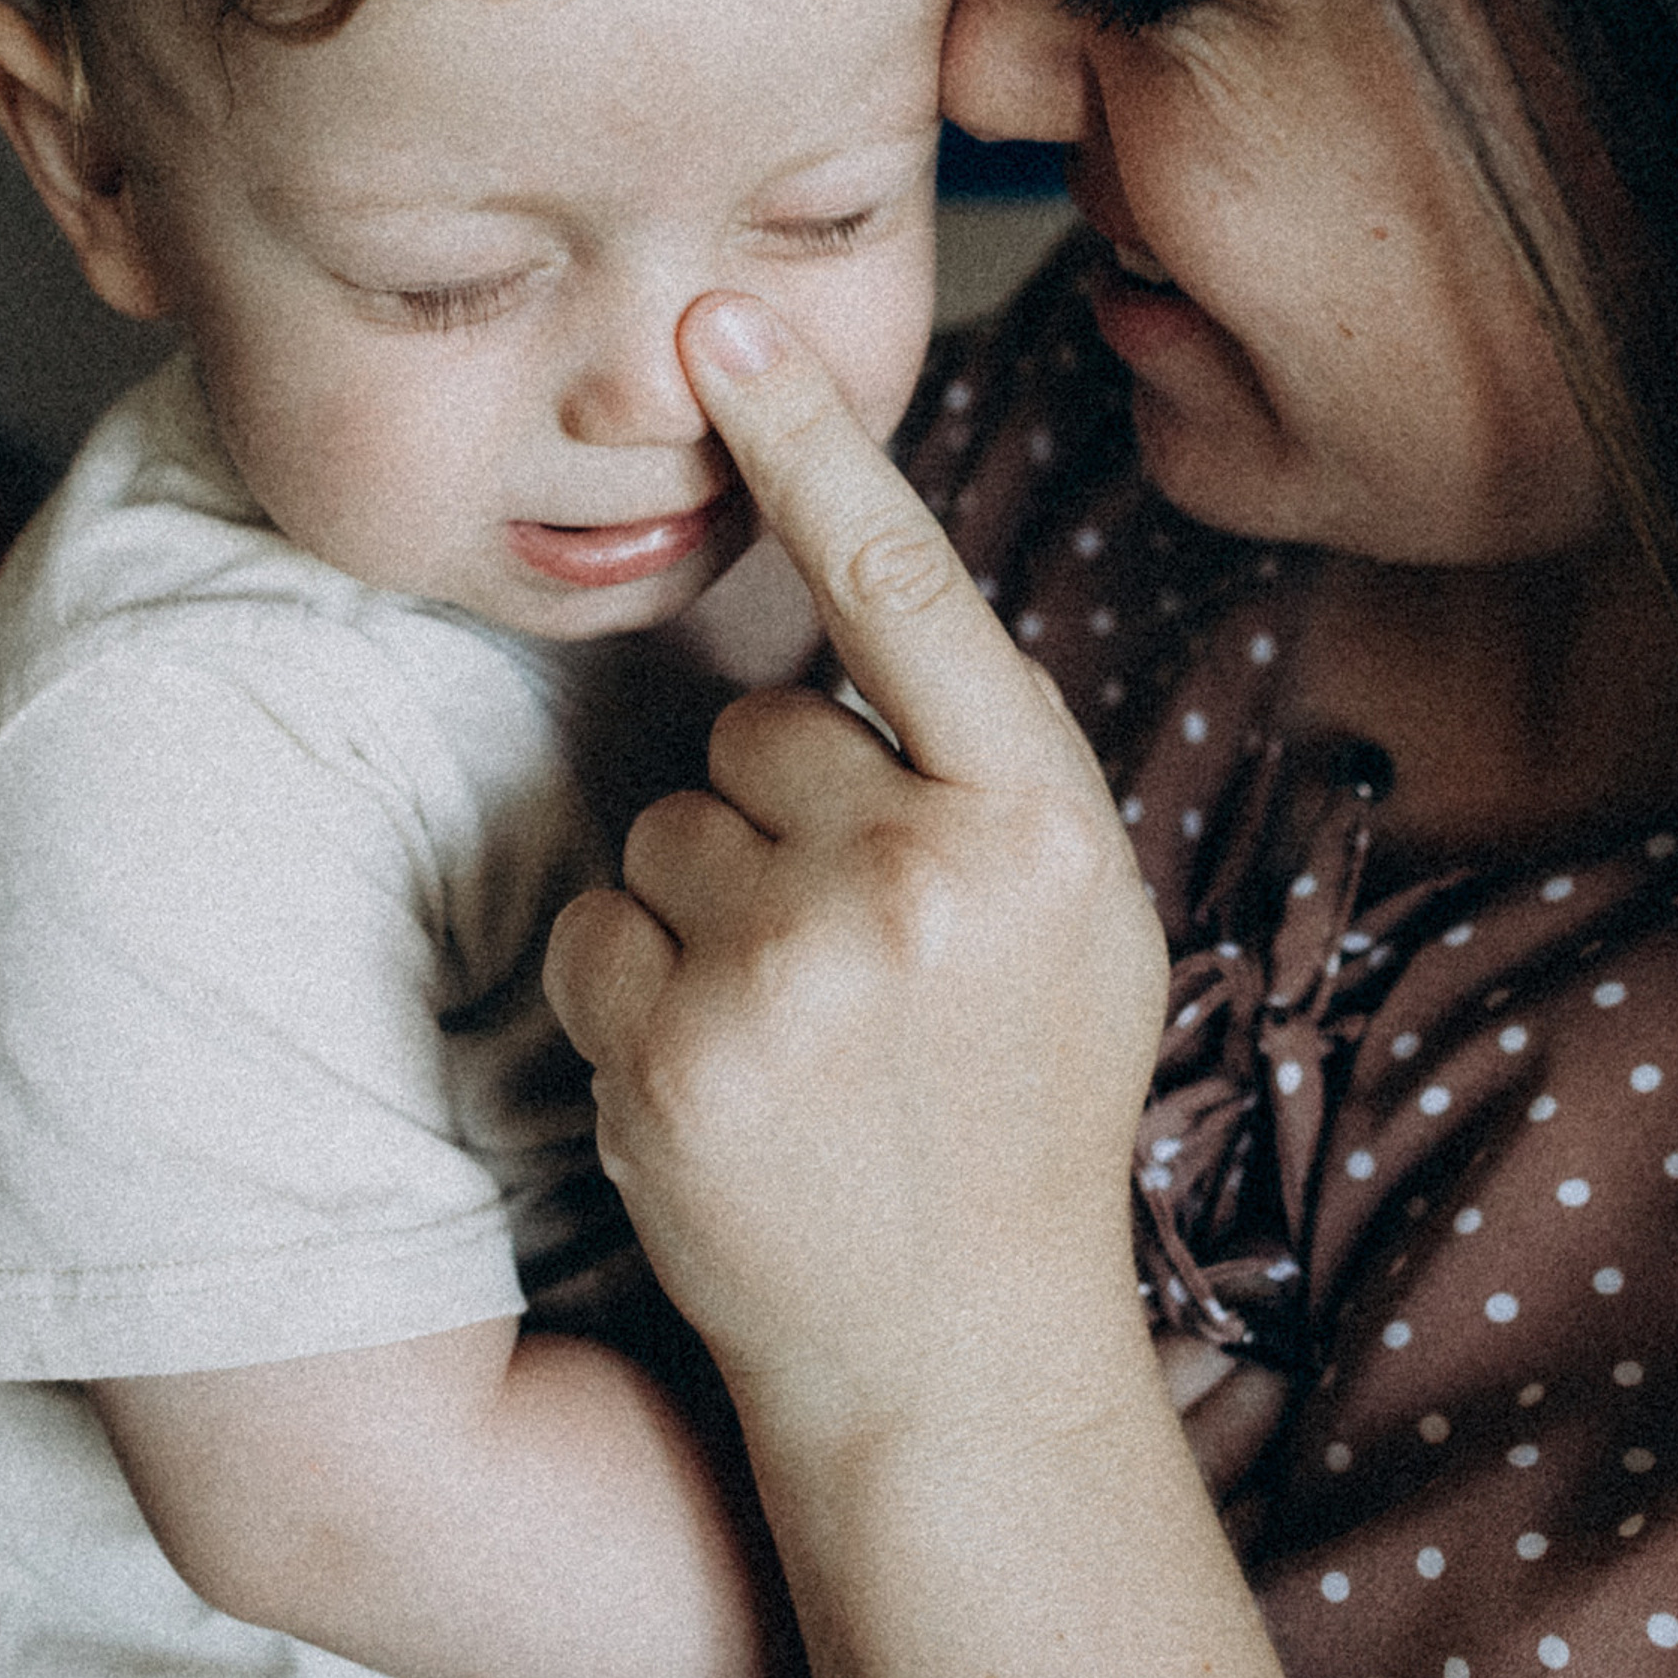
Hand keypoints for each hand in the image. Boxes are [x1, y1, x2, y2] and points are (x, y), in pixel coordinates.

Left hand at [545, 292, 1167, 1448]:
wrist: (958, 1356)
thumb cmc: (1022, 1111)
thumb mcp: (1079, 919)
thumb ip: (987, 765)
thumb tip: (862, 601)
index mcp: (1044, 823)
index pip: (910, 587)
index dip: (812, 440)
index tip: (722, 320)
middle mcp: (924, 877)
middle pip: (759, 731)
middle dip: (784, 817)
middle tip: (854, 956)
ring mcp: (792, 970)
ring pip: (667, 825)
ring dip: (709, 906)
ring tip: (798, 1031)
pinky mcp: (672, 1053)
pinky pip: (598, 923)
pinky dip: (634, 985)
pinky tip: (721, 1077)